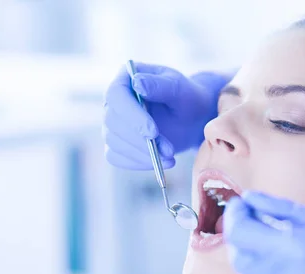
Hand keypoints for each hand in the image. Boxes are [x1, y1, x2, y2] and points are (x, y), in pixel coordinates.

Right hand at [103, 62, 229, 169]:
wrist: (192, 119)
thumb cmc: (187, 98)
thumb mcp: (180, 89)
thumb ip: (160, 85)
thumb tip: (137, 83)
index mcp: (126, 78)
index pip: (116, 96)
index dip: (131, 116)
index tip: (152, 133)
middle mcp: (114, 100)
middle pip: (112, 122)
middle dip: (140, 140)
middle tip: (169, 150)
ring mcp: (113, 123)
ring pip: (114, 142)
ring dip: (142, 154)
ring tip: (170, 157)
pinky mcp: (116, 143)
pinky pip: (116, 157)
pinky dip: (137, 163)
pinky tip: (158, 163)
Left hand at [223, 191, 304, 273]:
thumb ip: (281, 209)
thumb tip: (250, 197)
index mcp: (295, 249)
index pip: (241, 233)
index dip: (234, 216)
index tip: (238, 206)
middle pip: (240, 259)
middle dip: (240, 239)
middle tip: (250, 224)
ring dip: (250, 264)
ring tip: (265, 250)